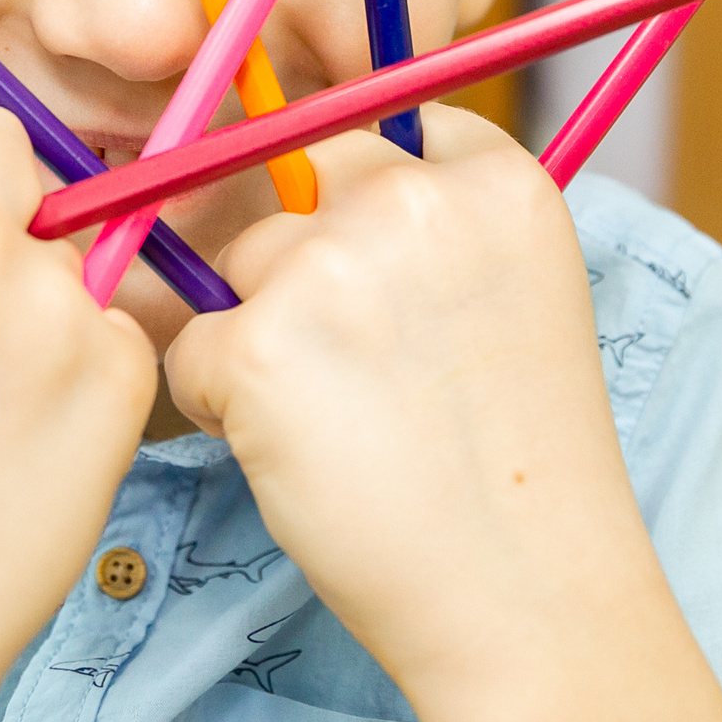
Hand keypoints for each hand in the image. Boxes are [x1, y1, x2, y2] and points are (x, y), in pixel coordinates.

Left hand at [163, 104, 721, 721]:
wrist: (527, 596)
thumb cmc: (520, 464)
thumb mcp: (520, 296)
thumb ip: (439, 225)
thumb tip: (315, 185)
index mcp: (496, 179)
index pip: (379, 125)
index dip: (361, 206)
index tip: (386, 281)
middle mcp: (415, 198)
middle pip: (296, 179)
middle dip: (303, 262)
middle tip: (360, 368)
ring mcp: (331, 266)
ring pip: (238, 266)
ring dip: (261, 336)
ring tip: (342, 422)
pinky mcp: (258, 344)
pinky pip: (195, 349)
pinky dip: (223, 408)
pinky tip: (302, 458)